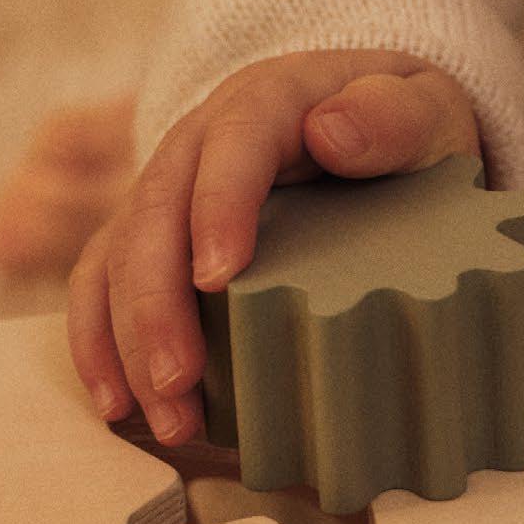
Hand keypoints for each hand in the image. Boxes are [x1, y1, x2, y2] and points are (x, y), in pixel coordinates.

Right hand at [66, 49, 481, 443]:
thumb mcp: (424, 107)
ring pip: (118, 257)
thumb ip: (394, 115)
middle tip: (177, 380)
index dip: (217, 207)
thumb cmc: (399, 125)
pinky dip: (100, 344)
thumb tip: (331, 132)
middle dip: (155, 303)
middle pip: (156, 212)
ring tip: (164, 418)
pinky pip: (104, 283)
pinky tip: (117, 406)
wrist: (368, 120)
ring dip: (125, 340)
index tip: (217, 277)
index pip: (232, 145)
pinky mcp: (154, 237)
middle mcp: (199, 145)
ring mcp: (168, 192)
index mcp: (265, 105)